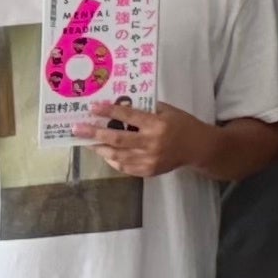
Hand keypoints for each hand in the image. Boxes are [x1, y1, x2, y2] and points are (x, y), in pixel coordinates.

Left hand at [88, 101, 216, 177]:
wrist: (199, 148)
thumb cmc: (183, 125)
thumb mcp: (168, 111)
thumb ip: (146, 109)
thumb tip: (120, 106)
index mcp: (157, 125)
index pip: (128, 116)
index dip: (109, 111)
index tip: (93, 108)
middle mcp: (152, 143)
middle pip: (117, 139)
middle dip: (95, 133)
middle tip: (78, 129)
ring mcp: (150, 160)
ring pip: (117, 156)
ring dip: (100, 148)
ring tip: (87, 142)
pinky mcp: (149, 171)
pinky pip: (125, 167)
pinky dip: (113, 160)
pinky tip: (105, 153)